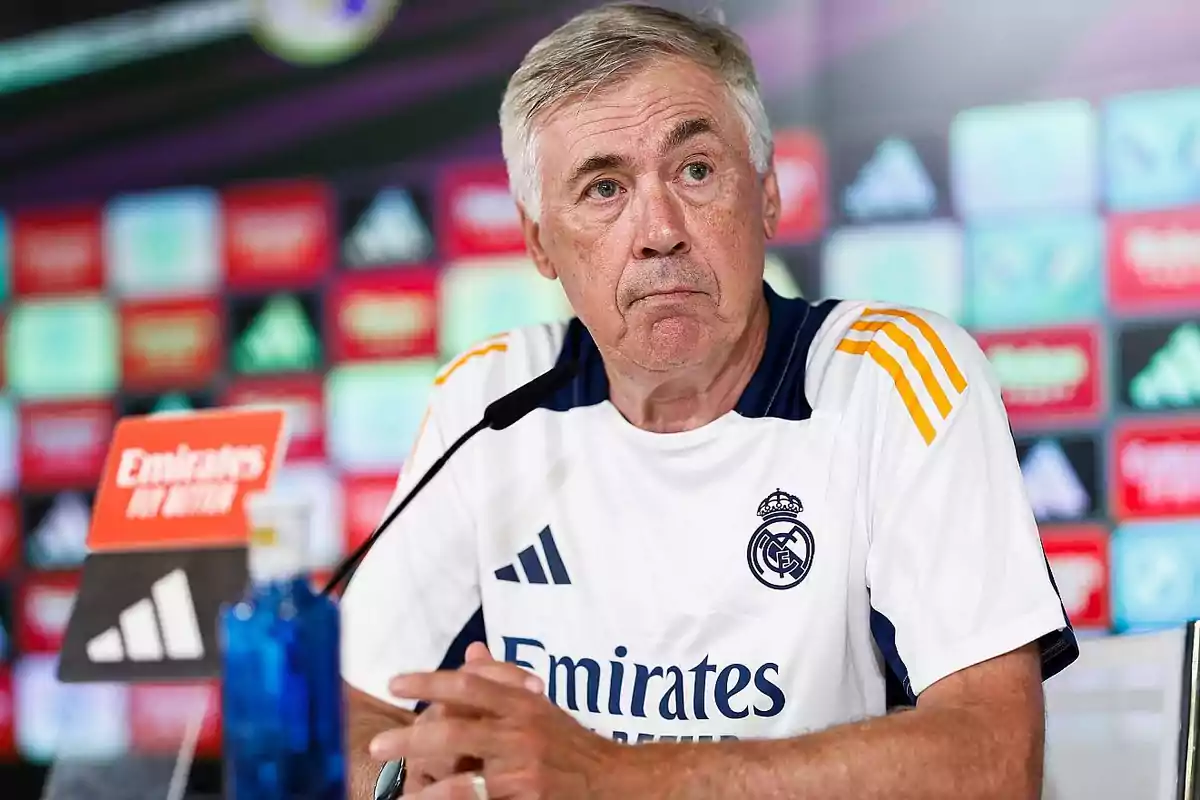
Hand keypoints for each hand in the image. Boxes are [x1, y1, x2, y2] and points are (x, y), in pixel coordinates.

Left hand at [370, 657, 624, 798]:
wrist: (614, 782)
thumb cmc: (570, 743)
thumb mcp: (539, 705)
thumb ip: (503, 679)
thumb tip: (471, 652)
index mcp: (523, 704)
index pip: (469, 685)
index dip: (428, 681)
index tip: (395, 683)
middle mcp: (521, 734)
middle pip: (454, 732)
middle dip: (409, 739)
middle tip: (377, 746)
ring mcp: (523, 773)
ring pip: (461, 780)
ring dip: (426, 788)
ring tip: (400, 793)